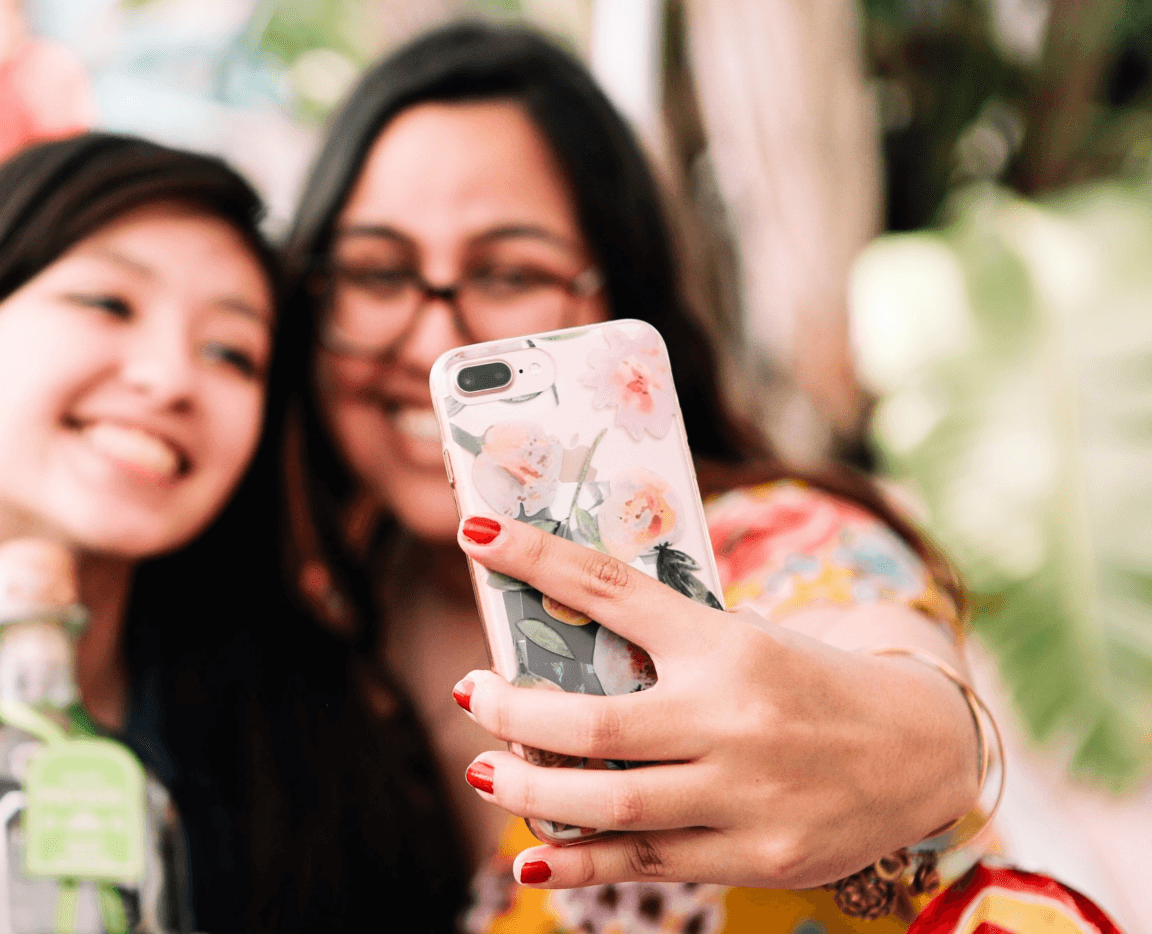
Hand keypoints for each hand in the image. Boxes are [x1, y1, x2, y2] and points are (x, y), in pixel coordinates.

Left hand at [453, 515, 979, 889]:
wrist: (921, 748)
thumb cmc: (808, 683)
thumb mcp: (744, 639)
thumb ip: (664, 643)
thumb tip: (554, 640)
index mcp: (724, 643)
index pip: (612, 588)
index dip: (536, 557)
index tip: (475, 532)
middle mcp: (733, 717)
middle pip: (591, 721)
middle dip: (512, 710)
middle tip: (474, 693)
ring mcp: (745, 793)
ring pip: (609, 800)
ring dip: (530, 791)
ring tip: (487, 772)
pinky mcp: (757, 854)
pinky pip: (648, 860)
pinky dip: (584, 862)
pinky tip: (537, 857)